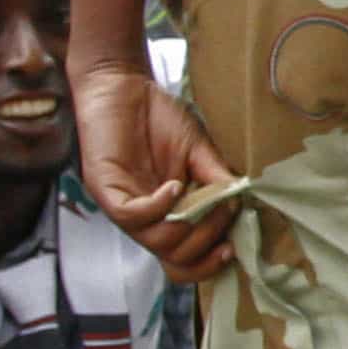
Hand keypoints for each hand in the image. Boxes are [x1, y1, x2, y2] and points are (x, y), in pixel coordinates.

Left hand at [74, 62, 240, 280]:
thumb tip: (241, 204)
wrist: (122, 84)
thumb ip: (215, 179)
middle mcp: (145, 220)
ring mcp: (124, 208)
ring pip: (157, 243)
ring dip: (188, 226)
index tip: (232, 246)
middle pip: (175, 259)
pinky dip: (160, 206)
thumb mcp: (198, 151)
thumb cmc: (157, 117)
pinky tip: (176, 185)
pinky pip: (133, 216)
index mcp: (166, 217)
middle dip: (206, 241)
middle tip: (224, 211)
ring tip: (205, 198)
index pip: (183, 263)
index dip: (208, 264)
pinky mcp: (106, 191)